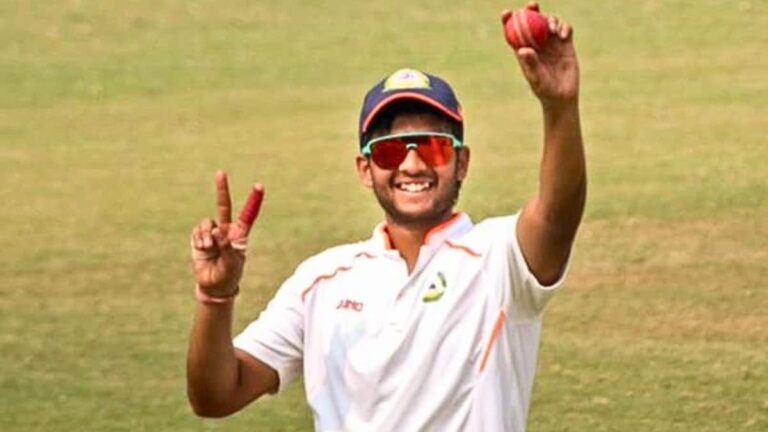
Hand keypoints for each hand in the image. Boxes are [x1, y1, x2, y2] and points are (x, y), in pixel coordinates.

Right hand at [190, 171, 263, 296]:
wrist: (213, 285)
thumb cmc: (228, 274)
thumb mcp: (232, 262)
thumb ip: (226, 246)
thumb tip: (216, 231)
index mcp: (240, 235)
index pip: (248, 214)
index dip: (253, 200)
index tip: (259, 186)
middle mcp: (226, 230)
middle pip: (224, 205)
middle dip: (222, 189)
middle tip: (220, 172)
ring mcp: (212, 233)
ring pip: (207, 222)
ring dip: (206, 235)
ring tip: (209, 248)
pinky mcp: (199, 237)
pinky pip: (198, 230)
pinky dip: (199, 238)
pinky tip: (203, 247)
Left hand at [502, 2, 579, 107]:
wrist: (562, 97)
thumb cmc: (545, 90)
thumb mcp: (536, 78)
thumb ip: (531, 63)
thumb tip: (522, 49)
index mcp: (524, 50)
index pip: (514, 32)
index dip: (509, 20)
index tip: (507, 12)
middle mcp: (538, 43)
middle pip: (533, 22)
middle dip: (531, 10)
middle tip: (532, 5)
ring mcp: (552, 43)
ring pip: (550, 23)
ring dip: (550, 20)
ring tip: (551, 30)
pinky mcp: (566, 44)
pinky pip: (565, 30)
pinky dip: (564, 28)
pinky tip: (563, 35)